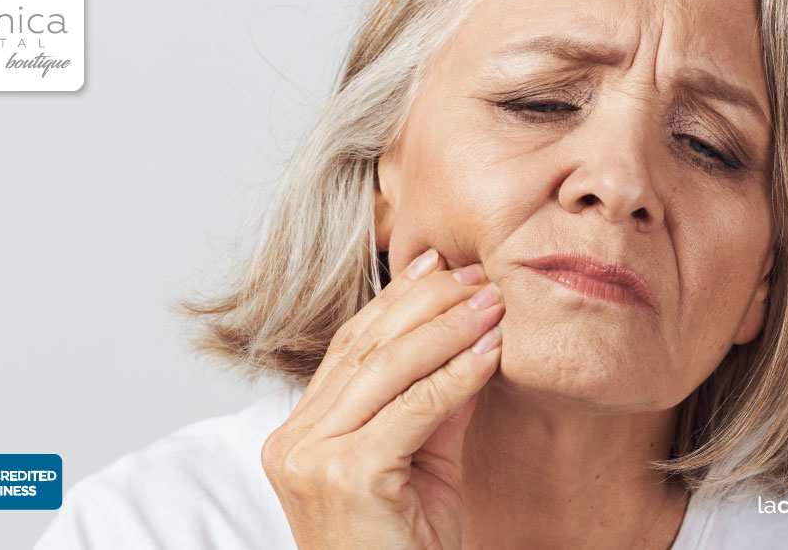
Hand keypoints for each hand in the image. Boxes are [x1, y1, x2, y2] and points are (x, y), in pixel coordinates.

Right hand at [261, 247, 504, 549]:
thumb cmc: (403, 547)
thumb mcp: (421, 461)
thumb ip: (435, 403)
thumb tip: (471, 337)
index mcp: (299, 433)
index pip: (350, 348)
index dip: (396, 302)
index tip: (438, 265)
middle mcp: (294, 440)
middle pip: (364, 348)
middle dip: (426, 303)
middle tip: (478, 277)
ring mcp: (312, 457)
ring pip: (386, 369)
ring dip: (447, 328)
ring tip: (493, 302)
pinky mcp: (346, 475)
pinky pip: (412, 410)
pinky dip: (456, 376)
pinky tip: (490, 352)